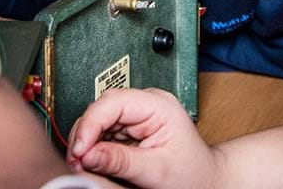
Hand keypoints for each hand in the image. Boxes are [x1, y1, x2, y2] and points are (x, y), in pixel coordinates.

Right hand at [67, 88, 219, 187]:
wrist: (205, 181)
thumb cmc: (193, 173)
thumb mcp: (156, 170)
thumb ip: (121, 161)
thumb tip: (87, 154)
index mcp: (158, 105)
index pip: (114, 102)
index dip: (91, 124)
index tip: (80, 150)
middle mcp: (145, 104)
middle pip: (101, 109)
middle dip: (85, 135)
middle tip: (77, 162)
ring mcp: (136, 115)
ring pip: (97, 121)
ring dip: (86, 143)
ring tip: (83, 166)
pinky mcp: (128, 128)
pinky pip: (102, 133)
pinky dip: (93, 149)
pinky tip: (91, 163)